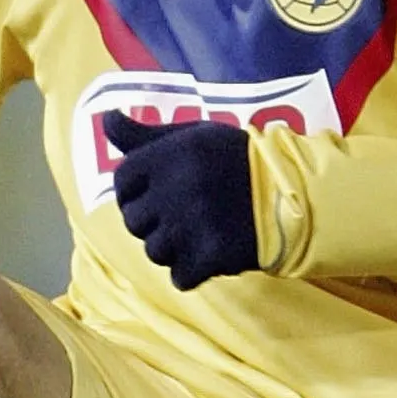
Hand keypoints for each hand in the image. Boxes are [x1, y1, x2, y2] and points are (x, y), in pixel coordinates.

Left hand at [104, 112, 258, 290]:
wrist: (291, 193)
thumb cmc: (234, 160)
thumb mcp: (191, 136)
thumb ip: (144, 135)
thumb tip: (106, 119)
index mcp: (167, 155)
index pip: (122, 181)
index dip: (135, 191)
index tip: (158, 192)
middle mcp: (174, 189)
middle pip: (133, 221)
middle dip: (153, 222)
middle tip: (183, 214)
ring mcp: (190, 226)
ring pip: (154, 252)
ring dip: (173, 248)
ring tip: (200, 232)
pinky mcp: (210, 256)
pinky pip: (180, 278)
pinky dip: (193, 272)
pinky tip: (210, 254)